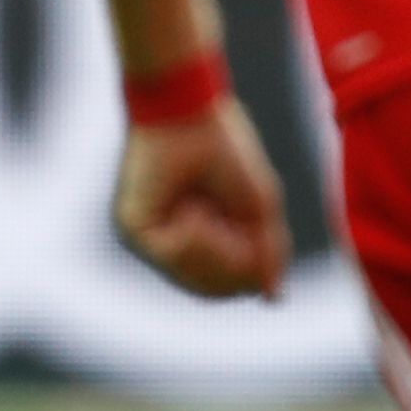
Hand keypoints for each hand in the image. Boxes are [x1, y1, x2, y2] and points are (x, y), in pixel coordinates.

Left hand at [115, 97, 288, 297]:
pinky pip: (172, 256)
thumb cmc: (228, 150)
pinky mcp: (135, 227)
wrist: (194, 112)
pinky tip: (195, 209)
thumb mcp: (261, 207)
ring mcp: (154, 238)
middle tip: (239, 229)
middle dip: (236, 264)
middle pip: (212, 290)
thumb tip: (275, 297)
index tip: (256, 241)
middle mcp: (175, 243)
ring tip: (213, 212)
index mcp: (205, 239)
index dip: (249, 275)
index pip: (227, 285)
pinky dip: (195, 236)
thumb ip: (269, 253)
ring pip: (193, 279)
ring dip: (218, 248)